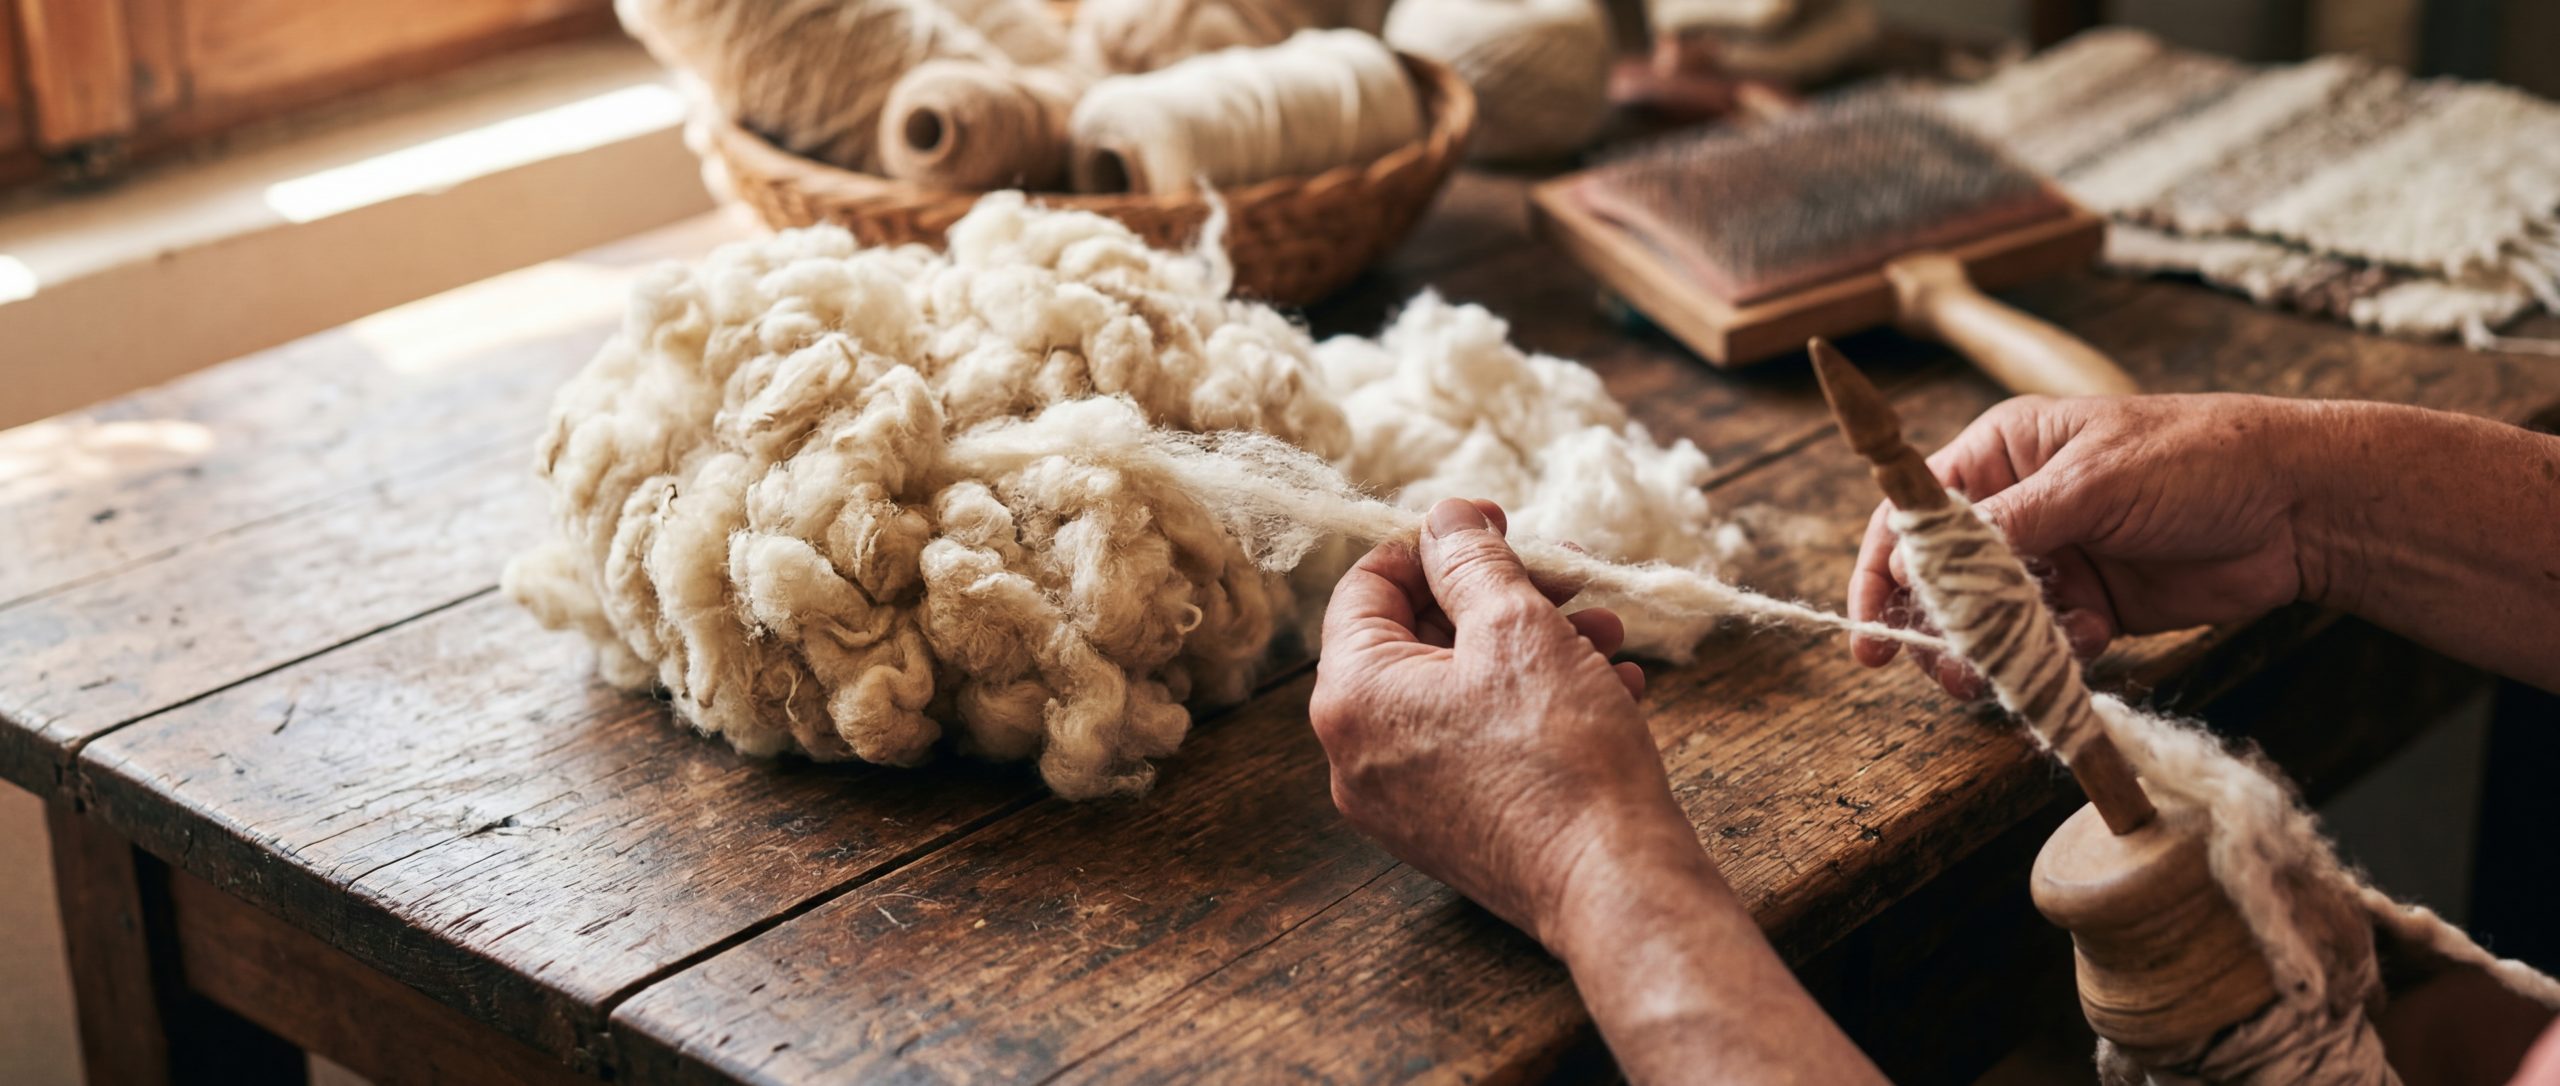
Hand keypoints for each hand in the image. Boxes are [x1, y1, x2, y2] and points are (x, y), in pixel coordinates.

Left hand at [1310, 498, 1676, 944]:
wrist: (1614, 884)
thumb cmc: (1561, 754)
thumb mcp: (1517, 626)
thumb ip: (1471, 559)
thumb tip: (1444, 519)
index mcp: (1351, 696)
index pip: (1368, 586)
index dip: (1435, 542)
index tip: (1494, 522)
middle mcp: (1357, 754)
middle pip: (1419, 637)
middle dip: (1502, 596)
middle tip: (1567, 576)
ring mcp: (1402, 800)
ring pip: (1460, 689)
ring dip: (1535, 646)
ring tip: (1606, 631)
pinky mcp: (1450, 829)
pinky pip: (1478, 741)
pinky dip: (1535, 704)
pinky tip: (1610, 685)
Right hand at [1850, 394, 2331, 696]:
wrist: (2299, 507)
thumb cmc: (2198, 459)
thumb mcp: (2092, 481)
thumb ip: (2002, 525)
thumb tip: (1912, 562)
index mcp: (2002, 454)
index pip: (1912, 514)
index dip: (1881, 571)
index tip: (1870, 631)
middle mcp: (2017, 505)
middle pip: (1942, 578)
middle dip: (1938, 627)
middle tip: (1944, 672)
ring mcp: (2055, 557)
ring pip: (1989, 620)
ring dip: (1992, 650)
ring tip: (2000, 675)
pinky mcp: (2093, 604)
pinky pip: (2045, 641)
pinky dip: (2052, 654)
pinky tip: (2088, 641)